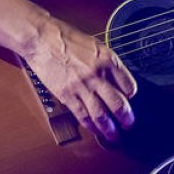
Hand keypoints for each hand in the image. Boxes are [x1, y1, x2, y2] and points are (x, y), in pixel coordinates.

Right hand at [22, 16, 137, 142]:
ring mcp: (82, 86)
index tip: (129, 100)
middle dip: (126, 118)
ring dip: (109, 129)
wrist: (42, 39)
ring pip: (101, 115)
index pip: (129, 85)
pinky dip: (90, 126)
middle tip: (128, 124)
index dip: (131, 96)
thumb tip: (115, 79)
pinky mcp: (67, 94)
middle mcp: (97, 74)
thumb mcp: (95, 45)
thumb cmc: (65, 38)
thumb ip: (106, 63)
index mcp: (108, 59)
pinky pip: (82, 115)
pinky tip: (95, 130)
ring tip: (114, 135)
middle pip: (118, 104)